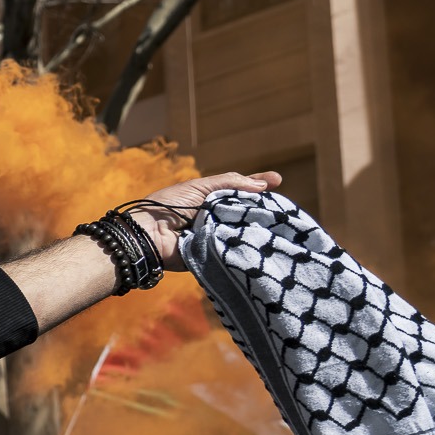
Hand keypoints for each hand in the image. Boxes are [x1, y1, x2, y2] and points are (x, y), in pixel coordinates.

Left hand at [126, 171, 281, 270]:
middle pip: (244, 211)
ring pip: (243, 229)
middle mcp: (213, 217)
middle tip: (286, 206)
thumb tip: (262, 185)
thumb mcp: (198, 187)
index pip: (238, 190)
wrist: (149, 235)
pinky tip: (267, 240)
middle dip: (263, 208)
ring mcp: (215, 235)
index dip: (258, 185)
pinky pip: (234, 248)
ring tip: (282, 222)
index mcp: (208, 199)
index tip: (279, 180)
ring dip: (258, 226)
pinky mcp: (214, 254)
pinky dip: (246, 244)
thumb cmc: (167, 206)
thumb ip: (229, 183)